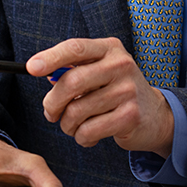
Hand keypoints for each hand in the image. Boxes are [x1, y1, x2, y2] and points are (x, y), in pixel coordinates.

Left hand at [27, 37, 174, 155]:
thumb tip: (42, 71)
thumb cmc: (116, 91)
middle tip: (51, 113)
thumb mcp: (100, 71)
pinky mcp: (130, 116)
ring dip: (68, 125)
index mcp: (110, 49)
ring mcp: (127, 90)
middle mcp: (121, 65)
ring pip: (76, 111)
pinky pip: (88, 131)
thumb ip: (74, 69)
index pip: (76, 48)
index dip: (50, 57)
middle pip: (71, 82)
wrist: (154, 114)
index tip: (31, 68)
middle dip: (52, 103)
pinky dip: (82, 138)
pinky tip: (91, 134)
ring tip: (75, 125)